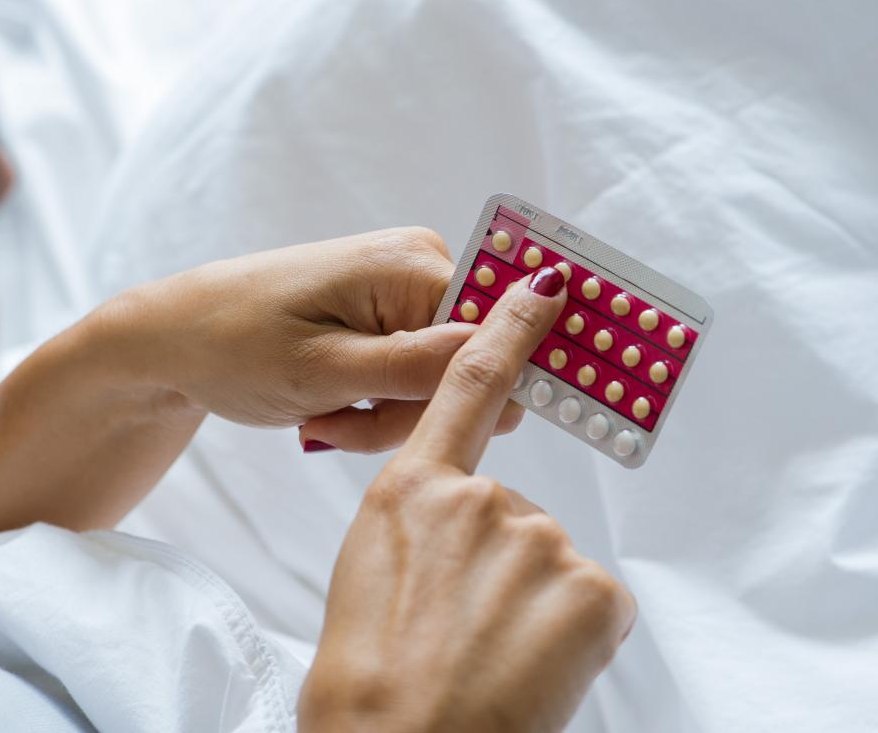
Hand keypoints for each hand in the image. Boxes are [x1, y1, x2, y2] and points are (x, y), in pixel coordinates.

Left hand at [98, 227, 524, 448]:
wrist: (170, 339)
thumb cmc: (232, 345)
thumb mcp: (327, 370)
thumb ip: (423, 367)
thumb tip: (518, 358)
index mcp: (415, 264)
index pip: (495, 342)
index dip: (463, 398)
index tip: (397, 421)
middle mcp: (420, 264)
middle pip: (466, 367)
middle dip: (408, 414)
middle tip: (338, 423)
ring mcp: (402, 290)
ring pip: (436, 383)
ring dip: (382, 416)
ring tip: (321, 415)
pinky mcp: (383, 313)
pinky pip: (408, 376)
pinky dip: (371, 406)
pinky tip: (326, 409)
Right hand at [298, 271, 636, 732]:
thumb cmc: (366, 671)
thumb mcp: (371, 571)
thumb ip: (423, 525)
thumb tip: (456, 532)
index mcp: (411, 490)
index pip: (467, 386)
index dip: (510, 330)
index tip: (547, 288)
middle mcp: (477, 500)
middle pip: (515, 518)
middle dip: (503, 572)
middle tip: (466, 632)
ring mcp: (537, 539)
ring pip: (553, 568)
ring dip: (534, 612)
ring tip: (488, 658)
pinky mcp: (590, 588)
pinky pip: (592, 606)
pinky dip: (570, 641)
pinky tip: (527, 669)